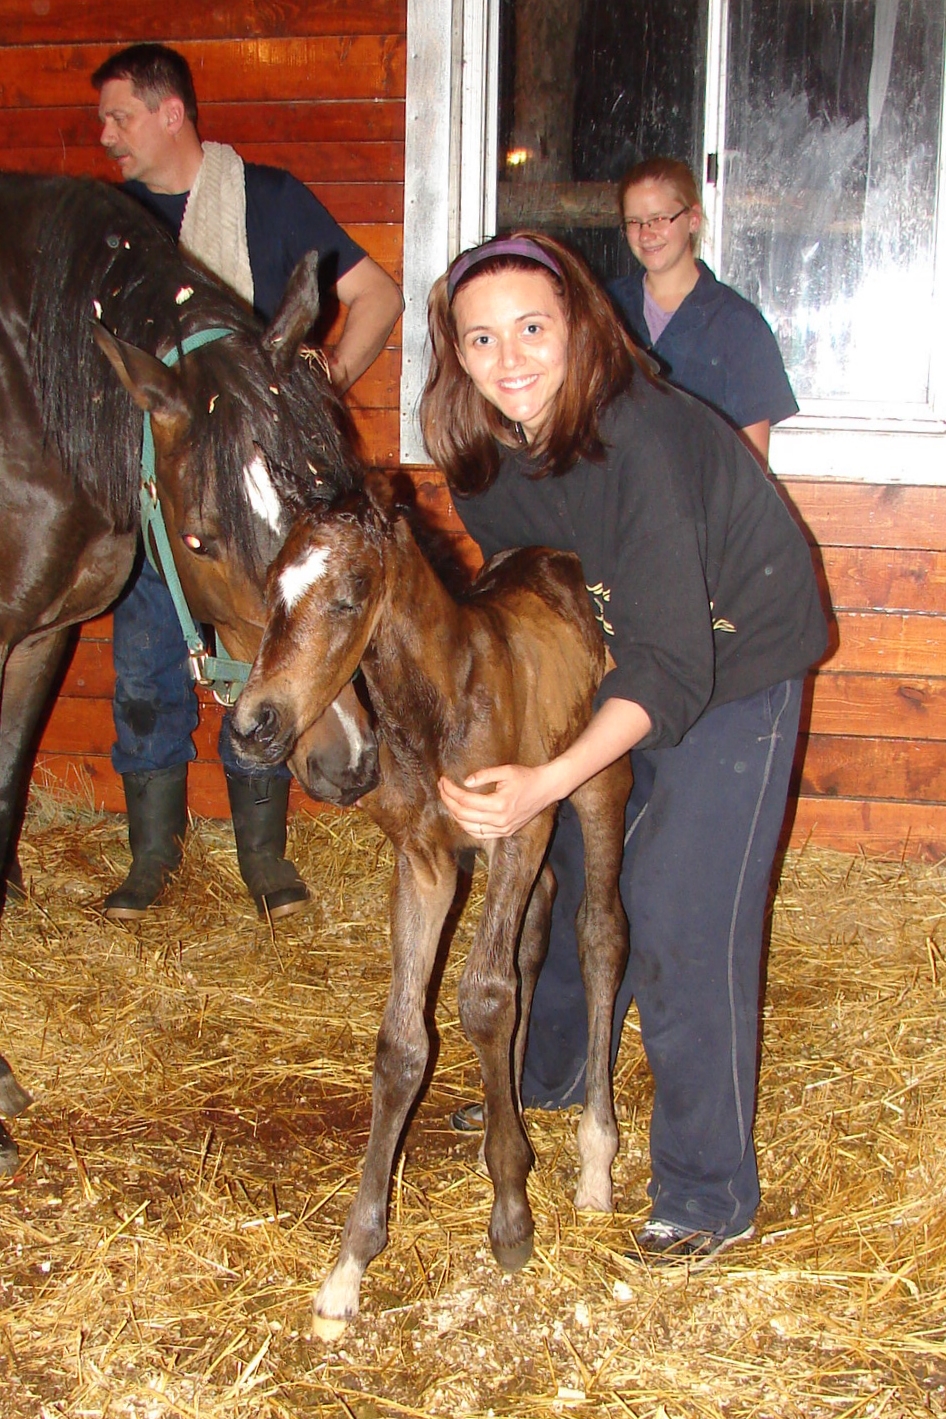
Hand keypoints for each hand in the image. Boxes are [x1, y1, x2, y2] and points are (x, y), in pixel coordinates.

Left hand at [438, 762, 560, 838]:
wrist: (546, 789)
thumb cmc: (526, 777)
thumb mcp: (505, 771)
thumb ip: (484, 775)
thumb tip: (465, 782)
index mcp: (499, 804)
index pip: (465, 800)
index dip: (450, 790)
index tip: (443, 781)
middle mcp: (499, 820)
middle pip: (463, 814)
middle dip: (448, 801)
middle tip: (441, 788)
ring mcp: (503, 829)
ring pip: (469, 828)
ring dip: (455, 815)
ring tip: (448, 801)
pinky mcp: (505, 832)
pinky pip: (480, 834)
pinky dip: (467, 827)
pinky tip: (461, 816)